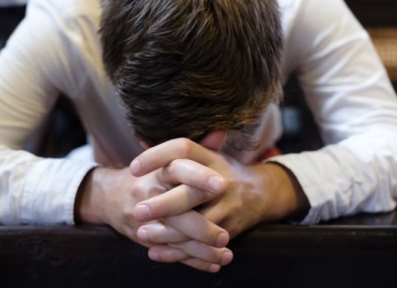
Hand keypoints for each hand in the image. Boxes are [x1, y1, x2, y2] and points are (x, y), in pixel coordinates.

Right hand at [75, 164, 232, 271]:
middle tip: (224, 234)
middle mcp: (149, 192)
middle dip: (201, 224)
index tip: (221, 185)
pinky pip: (171, 252)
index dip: (199, 176)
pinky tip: (214, 263)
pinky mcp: (144, 237)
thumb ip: (199, 149)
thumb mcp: (168, 159)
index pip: (178, 168)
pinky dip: (193, 260)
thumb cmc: (148, 175)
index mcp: (159, 170)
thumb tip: (222, 133)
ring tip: (226, 253)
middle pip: (176, 210)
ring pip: (175, 236)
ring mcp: (144, 218)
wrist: (108, 195)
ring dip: (201, 247)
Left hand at [131, 135, 306, 253]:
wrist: (262, 193)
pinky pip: (202, 245)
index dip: (158, 156)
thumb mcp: (206, 156)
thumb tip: (141, 142)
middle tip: (137, 211)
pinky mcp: (230, 229)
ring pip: (197, 224)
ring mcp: (228, 206)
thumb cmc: (222, 173)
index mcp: (210, 158)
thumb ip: (178, 154)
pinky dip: (179, 252)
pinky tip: (156, 252)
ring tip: (142, 234)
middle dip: (164, 204)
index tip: (134, 168)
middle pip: (191, 191)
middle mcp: (221, 180)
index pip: (183, 149)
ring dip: (168, 232)